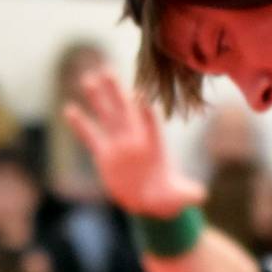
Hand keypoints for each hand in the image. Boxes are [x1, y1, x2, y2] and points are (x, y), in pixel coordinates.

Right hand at [62, 68, 204, 218]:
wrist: (150, 201)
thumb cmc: (169, 197)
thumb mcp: (181, 197)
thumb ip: (190, 194)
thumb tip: (202, 196)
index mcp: (155, 146)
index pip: (150, 126)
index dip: (145, 114)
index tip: (139, 97)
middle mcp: (136, 140)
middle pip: (125, 112)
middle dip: (116, 93)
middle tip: (107, 70)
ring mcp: (119, 145)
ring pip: (107, 117)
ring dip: (98, 99)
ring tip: (88, 79)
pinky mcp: (104, 154)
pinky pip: (91, 136)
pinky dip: (80, 124)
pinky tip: (69, 109)